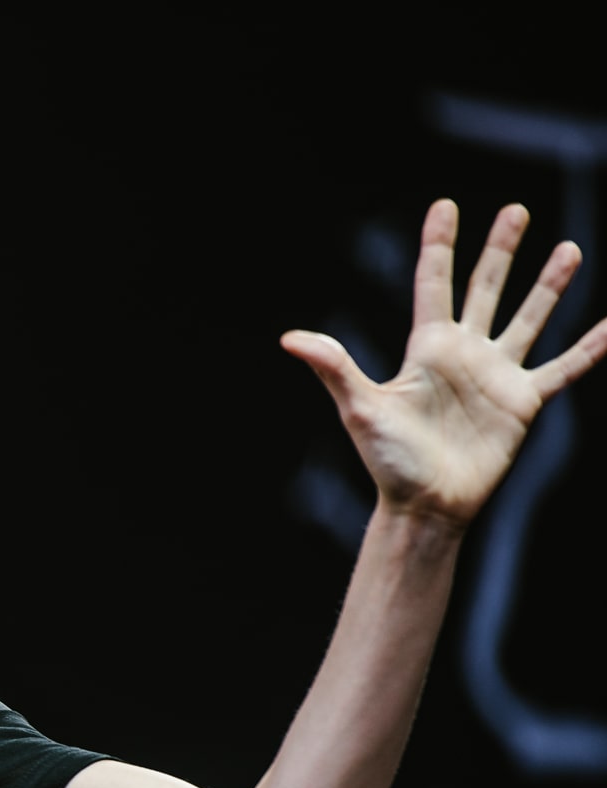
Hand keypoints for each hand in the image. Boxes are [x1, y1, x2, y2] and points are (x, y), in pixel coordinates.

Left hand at [281, 199, 606, 528]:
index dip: (439, 245)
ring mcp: (496, 375)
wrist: (425, 504)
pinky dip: (591, 348)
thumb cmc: (388, 459)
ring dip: (550, 286)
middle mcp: (465, 353)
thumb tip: (289, 337)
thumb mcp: (360, 407)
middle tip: (516, 210)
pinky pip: (563, 368)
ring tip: (570, 249)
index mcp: (427, 348)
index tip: (445, 205)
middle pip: (486, 289)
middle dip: (500, 250)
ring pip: (529, 318)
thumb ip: (334, 367)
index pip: (434, 283)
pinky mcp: (522, 402)